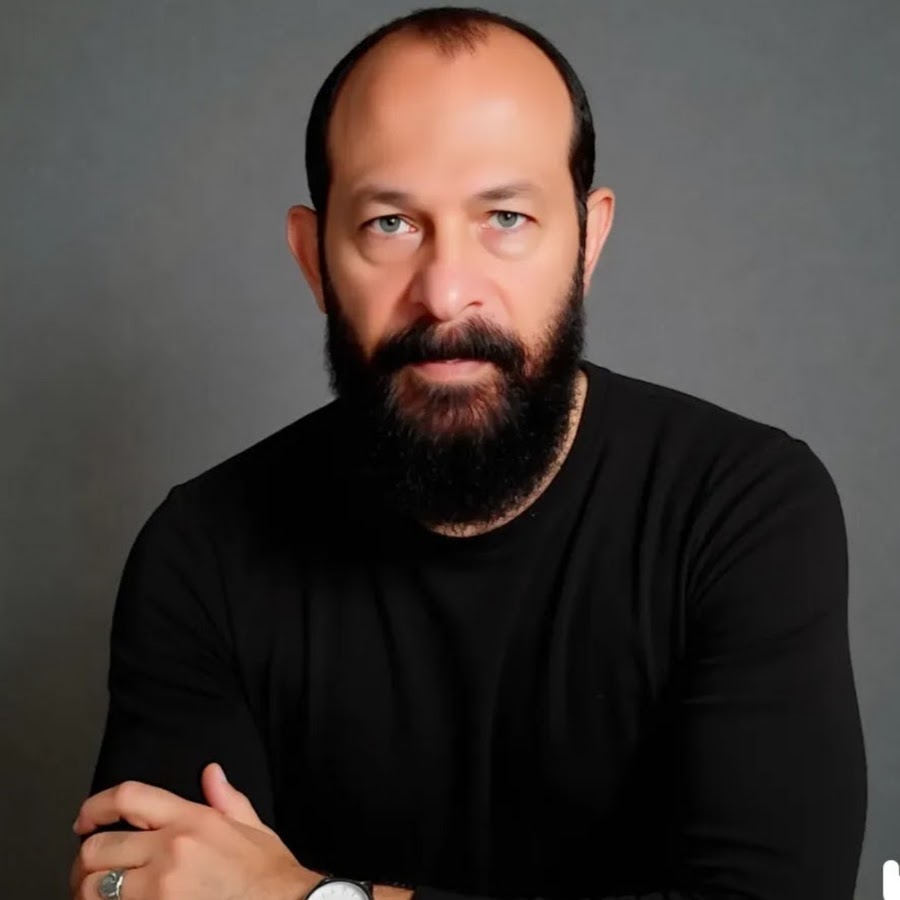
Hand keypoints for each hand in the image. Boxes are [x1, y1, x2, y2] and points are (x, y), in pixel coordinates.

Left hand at [69, 763, 321, 898]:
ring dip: (89, 892)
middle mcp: (171, 849)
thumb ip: (226, 798)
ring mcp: (161, 889)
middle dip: (86, 859)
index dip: (96, 806)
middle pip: (99, 847)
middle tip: (88, 868)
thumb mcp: (252, 826)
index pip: (128, 797)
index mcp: (191, 820)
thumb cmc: (267, 874)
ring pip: (95, 888)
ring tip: (96, 894)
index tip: (85, 820)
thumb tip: (211, 772)